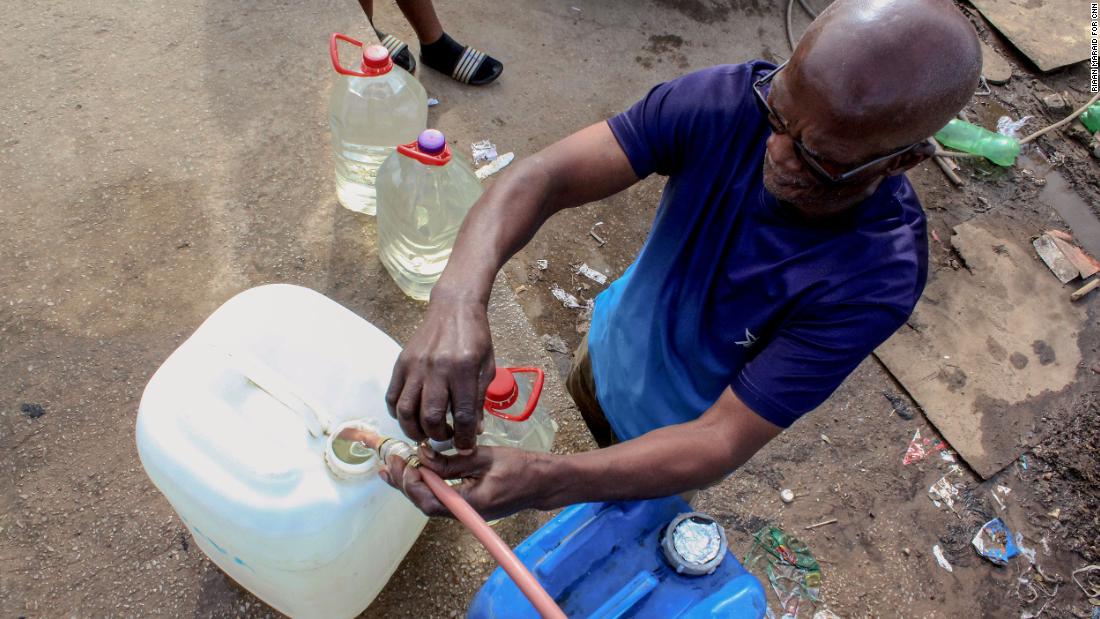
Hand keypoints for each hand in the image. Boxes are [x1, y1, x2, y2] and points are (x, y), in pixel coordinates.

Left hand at [378, 444, 548, 520]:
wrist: (544, 482)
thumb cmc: (520, 467)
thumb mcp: (485, 458)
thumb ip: (453, 460)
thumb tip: (424, 456)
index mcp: (471, 504)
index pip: (431, 501)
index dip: (412, 484)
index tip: (404, 462)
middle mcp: (466, 513)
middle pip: (426, 504)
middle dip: (404, 484)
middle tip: (390, 462)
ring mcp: (467, 511)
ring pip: (431, 501)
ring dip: (411, 484)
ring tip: (394, 466)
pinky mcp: (469, 505)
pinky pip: (441, 498)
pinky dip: (425, 484)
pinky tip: (417, 470)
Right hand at [386, 299, 494, 452]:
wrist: (454, 308)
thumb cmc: (476, 338)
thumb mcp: (487, 367)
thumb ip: (480, 399)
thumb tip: (475, 430)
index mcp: (464, 369)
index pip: (463, 414)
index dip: (465, 437)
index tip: (466, 447)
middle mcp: (437, 368)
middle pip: (430, 416)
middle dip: (438, 436)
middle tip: (444, 438)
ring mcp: (416, 366)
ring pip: (406, 410)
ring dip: (414, 430)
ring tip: (425, 434)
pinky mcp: (401, 363)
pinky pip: (392, 395)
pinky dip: (397, 413)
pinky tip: (408, 417)